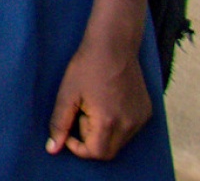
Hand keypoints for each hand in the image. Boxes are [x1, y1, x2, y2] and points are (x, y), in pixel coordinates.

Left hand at [47, 37, 151, 159]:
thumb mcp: (67, 94)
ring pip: (120, 142)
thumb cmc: (86, 67)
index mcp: (109, 121)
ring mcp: (141, 119)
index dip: (78, 147)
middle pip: (109, 152)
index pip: (96, 153)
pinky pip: (130, 130)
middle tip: (81, 115)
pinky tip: (107, 104)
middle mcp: (130, 124)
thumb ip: (59, 124)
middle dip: (90, 141)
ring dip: (103, 133)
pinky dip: (116, 126)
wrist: (114, 45)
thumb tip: (53, 149)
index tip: (69, 130)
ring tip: (94, 107)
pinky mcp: (146, 112)